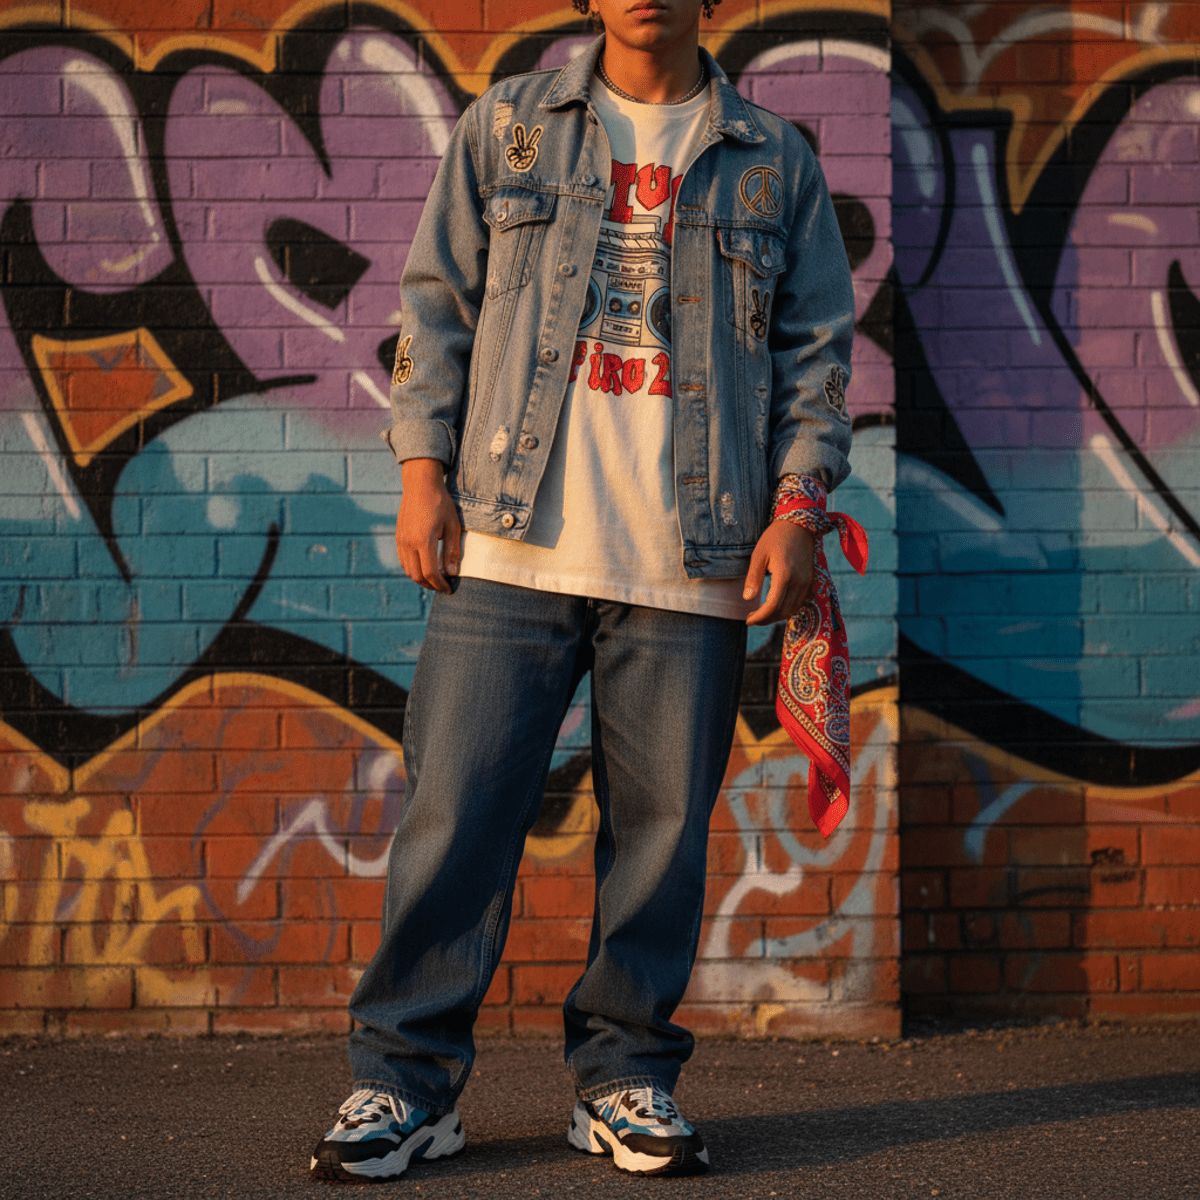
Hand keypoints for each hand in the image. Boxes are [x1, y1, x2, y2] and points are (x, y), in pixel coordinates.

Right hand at [396, 458, 460, 592]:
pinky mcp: (398, 537)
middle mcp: (409, 542)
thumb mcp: (453, 526)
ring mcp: (401, 540)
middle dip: (431, 585)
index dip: (440, 585)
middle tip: (443, 587)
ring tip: (435, 579)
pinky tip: (424, 568)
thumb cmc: (440, 503)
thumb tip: (452, 573)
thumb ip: (452, 551)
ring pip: (408, 570)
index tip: (449, 589)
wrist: (420, 485)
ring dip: (421, 579)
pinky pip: (403, 561)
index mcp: (424, 540)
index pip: (430, 573)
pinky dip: (413, 569)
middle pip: (417, 575)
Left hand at [743, 520, 814, 625]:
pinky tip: (775, 606)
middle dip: (766, 619)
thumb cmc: (775, 537)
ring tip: (761, 614)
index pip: (772, 606)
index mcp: (785, 575)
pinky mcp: (810, 581)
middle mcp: (799, 581)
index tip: (748, 620)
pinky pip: (799, 602)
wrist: (799, 525)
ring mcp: (807, 582)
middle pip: (783, 611)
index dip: (760, 617)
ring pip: (792, 609)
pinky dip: (787, 609)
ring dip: (776, 616)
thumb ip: (753, 578)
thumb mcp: (759, 555)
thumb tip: (747, 599)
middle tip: (752, 618)